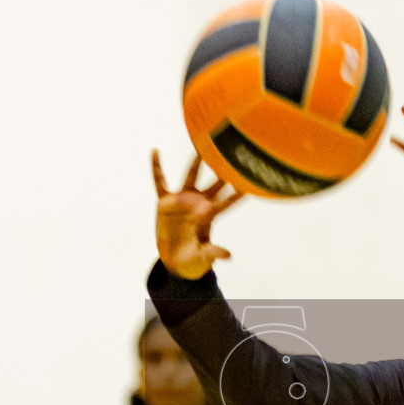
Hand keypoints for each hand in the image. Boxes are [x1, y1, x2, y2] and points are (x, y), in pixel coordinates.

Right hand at [153, 151, 243, 279]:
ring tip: (200, 143)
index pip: (226, 202)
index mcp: (209, 215)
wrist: (174, 260)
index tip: (249, 184)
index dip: (237, 194)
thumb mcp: (202, 257)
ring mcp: (182, 200)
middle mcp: (198, 203)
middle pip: (213, 183)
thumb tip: (228, 256)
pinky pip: (160, 181)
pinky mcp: (165, 201)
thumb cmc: (193, 260)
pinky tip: (154, 150)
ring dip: (195, 161)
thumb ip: (213, 253)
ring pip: (190, 175)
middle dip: (222, 169)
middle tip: (232, 152)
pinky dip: (156, 167)